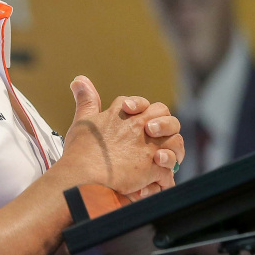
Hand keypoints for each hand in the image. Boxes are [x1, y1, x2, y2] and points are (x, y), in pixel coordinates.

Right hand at [59, 75, 183, 197]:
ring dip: (172, 148)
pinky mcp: (154, 167)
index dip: (139, 109)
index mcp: (123, 114)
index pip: (140, 103)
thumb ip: (86, 100)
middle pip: (164, 114)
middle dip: (163, 122)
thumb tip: (79, 79)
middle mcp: (139, 126)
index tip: (132, 116)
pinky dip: (167, 171)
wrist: (85, 175)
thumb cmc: (81, 150)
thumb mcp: (83, 120)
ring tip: (161, 157)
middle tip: (153, 134)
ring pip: (175, 139)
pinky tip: (159, 175)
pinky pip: (170, 166)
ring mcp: (149, 146)